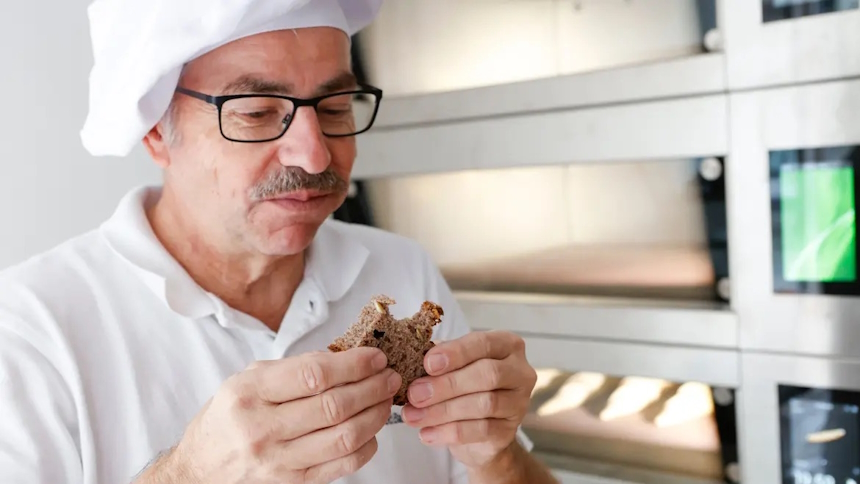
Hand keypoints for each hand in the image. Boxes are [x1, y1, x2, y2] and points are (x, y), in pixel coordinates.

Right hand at [161, 348, 400, 483]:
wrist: (201, 466)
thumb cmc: (229, 416)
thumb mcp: (248, 379)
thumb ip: (294, 368)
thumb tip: (345, 356)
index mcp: (250, 393)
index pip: (314, 375)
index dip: (353, 365)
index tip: (375, 357)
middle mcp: (261, 428)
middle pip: (334, 406)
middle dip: (371, 388)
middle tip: (389, 376)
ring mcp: (277, 461)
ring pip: (343, 437)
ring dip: (374, 415)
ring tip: (384, 399)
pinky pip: (341, 466)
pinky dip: (365, 446)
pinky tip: (371, 431)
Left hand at [400, 331, 536, 468]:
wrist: (478, 432)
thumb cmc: (464, 386)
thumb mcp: (453, 366)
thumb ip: (439, 360)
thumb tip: (415, 359)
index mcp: (506, 345)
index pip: (483, 343)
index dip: (456, 353)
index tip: (428, 363)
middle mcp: (519, 372)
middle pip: (487, 375)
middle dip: (447, 385)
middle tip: (415, 394)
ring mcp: (518, 403)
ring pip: (484, 404)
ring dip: (443, 411)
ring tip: (413, 416)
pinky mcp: (509, 431)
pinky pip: (480, 430)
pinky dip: (449, 432)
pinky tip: (427, 433)